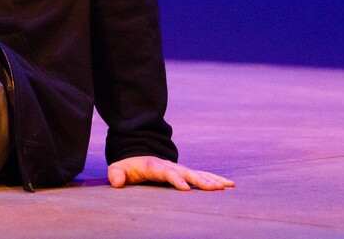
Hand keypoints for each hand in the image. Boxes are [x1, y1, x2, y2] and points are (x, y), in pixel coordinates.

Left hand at [107, 156, 233, 190]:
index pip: (166, 172)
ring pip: (197, 173)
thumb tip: (116, 182)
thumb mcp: (118, 169)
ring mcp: (178, 168)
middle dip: (200, 180)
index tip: (185, 188)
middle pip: (186, 172)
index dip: (175, 179)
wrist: (137, 155)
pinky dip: (214, 178)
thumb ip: (116, 174)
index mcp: (153, 166)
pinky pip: (202, 175)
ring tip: (226, 186)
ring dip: (211, 179)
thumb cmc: (128, 167)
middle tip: (214, 188)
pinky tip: (227, 184)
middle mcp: (169, 165)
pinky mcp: (185, 172)